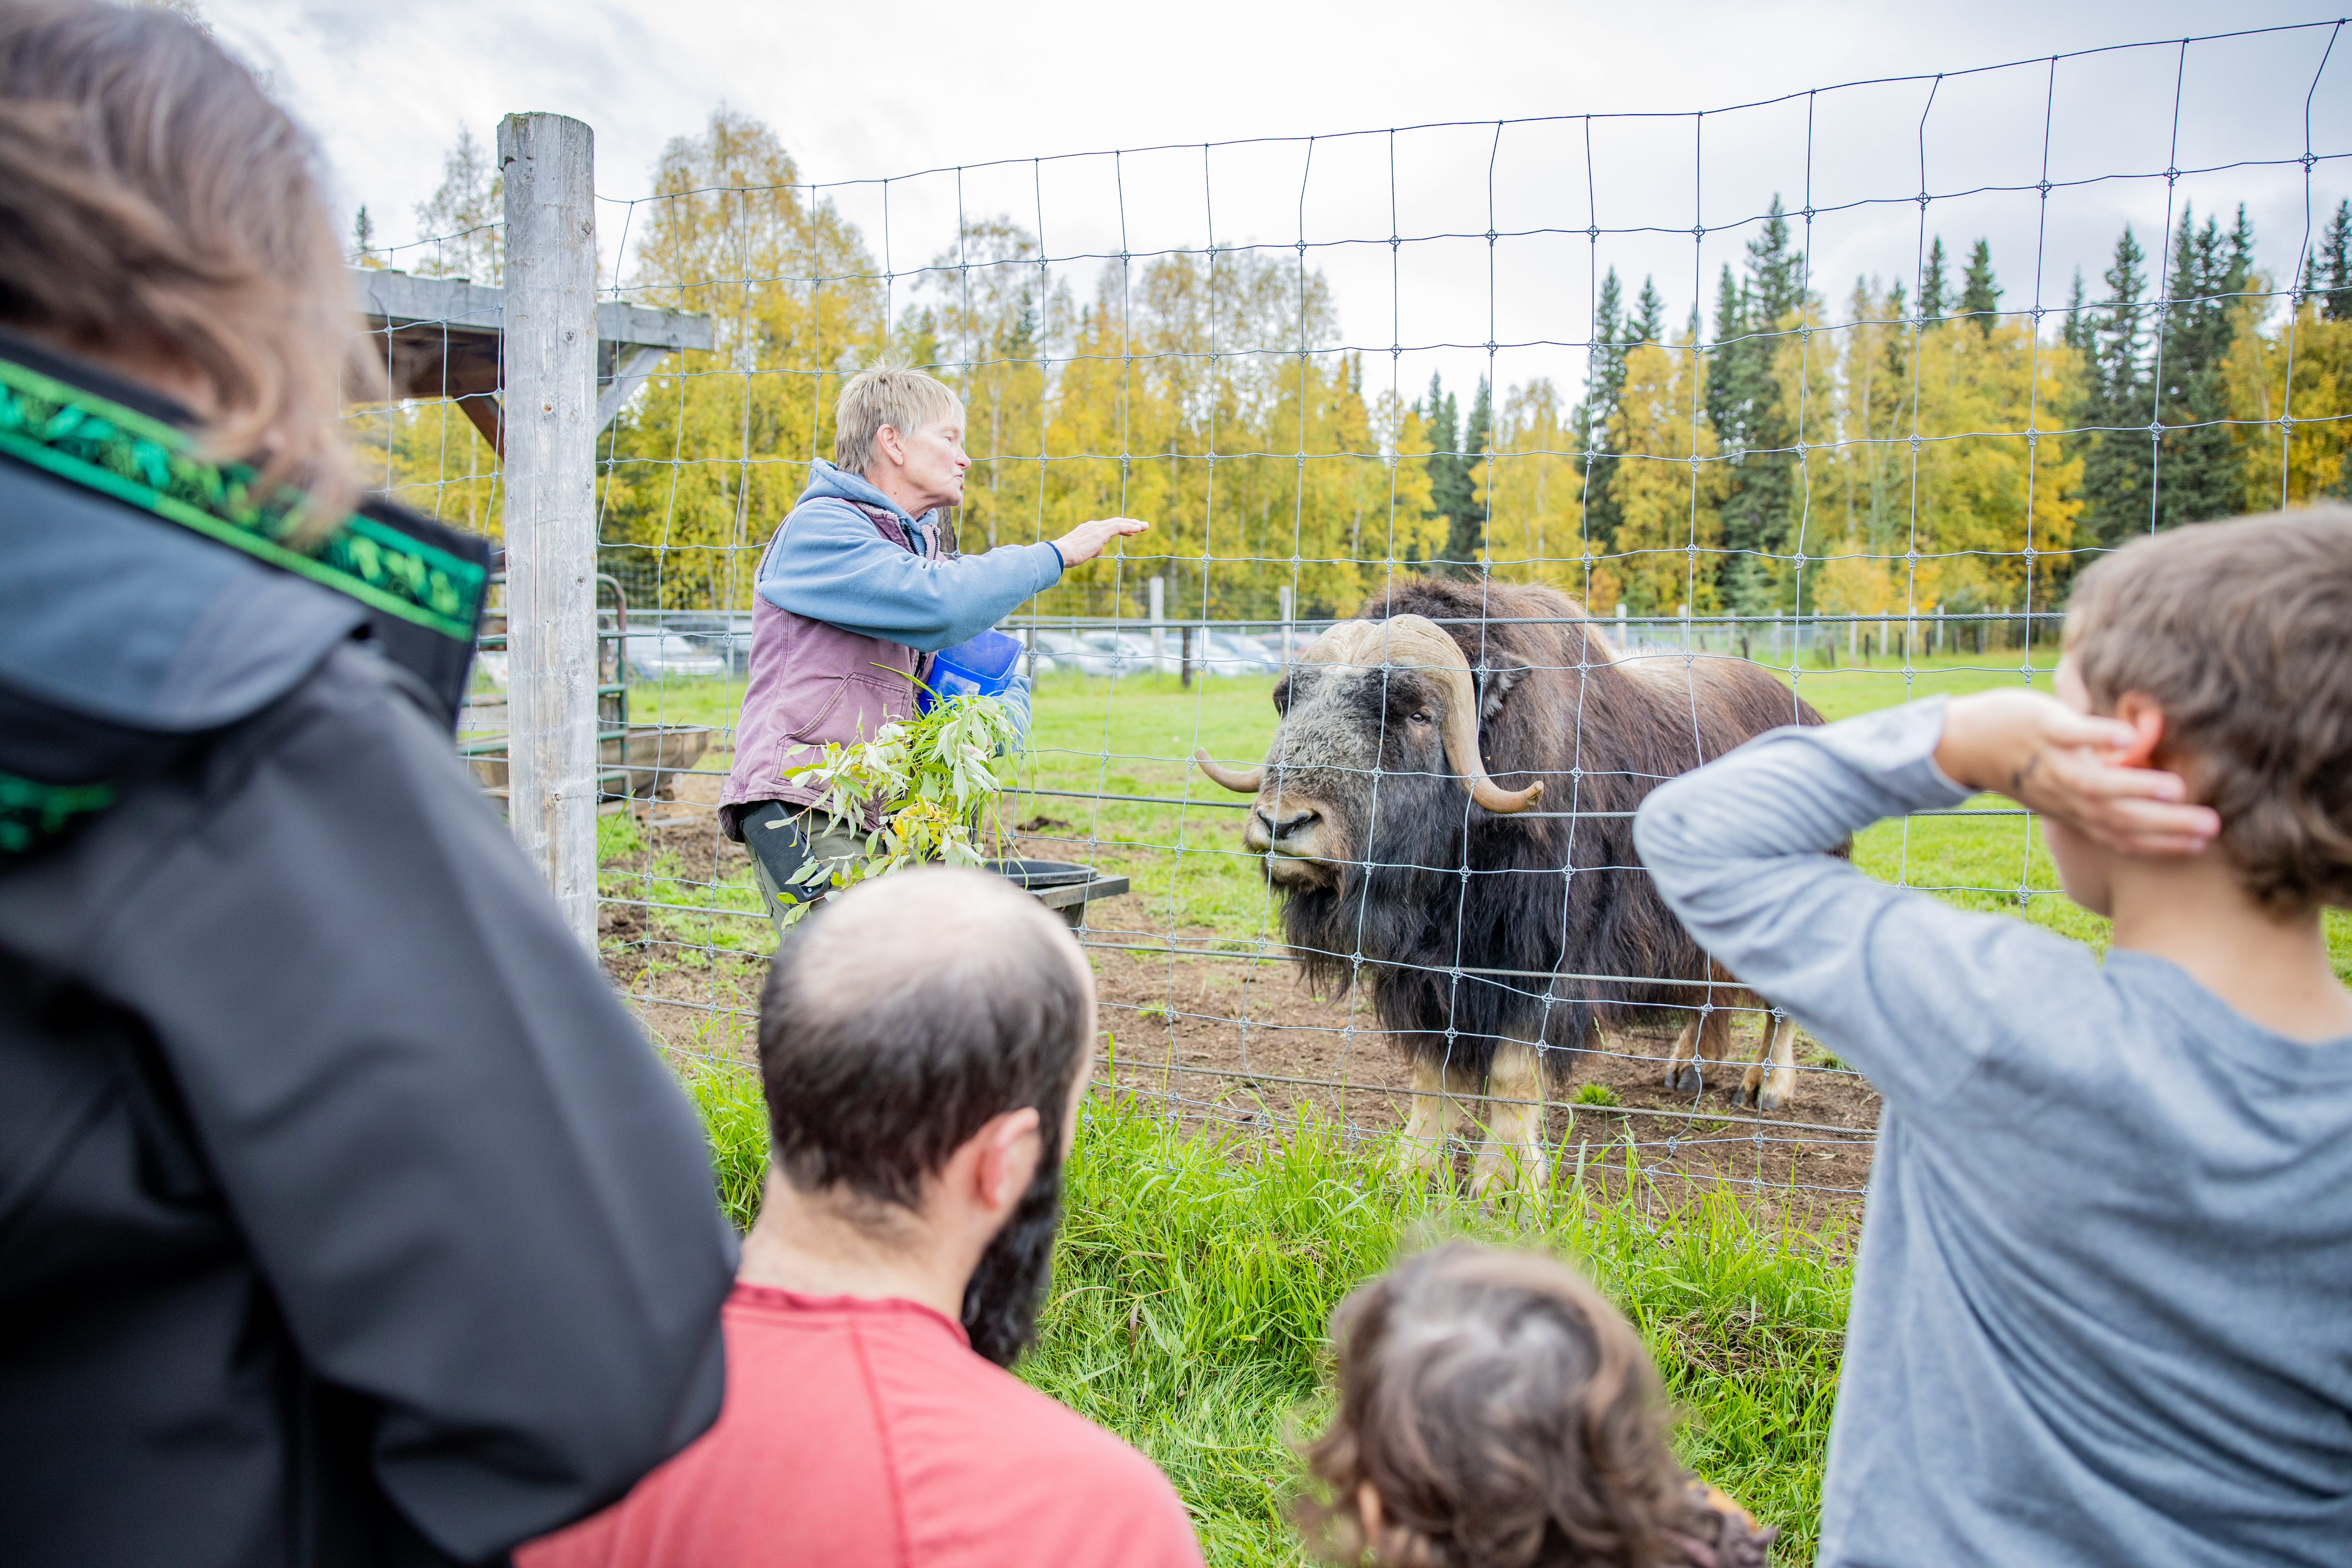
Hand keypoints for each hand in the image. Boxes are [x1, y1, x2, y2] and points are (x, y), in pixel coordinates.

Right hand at [1052, 516, 1148, 566]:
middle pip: (1115, 522)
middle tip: (1141, 525)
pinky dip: (1129, 527)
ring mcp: (1097, 528)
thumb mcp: (1082, 553)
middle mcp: (1093, 526)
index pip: (1107, 527)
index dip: (1120, 528)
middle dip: (1129, 523)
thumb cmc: (1068, 556)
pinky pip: (1118, 527)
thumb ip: (1091, 550)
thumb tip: (1099, 551)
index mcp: (1088, 530)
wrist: (1061, 553)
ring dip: (1133, 524)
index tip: (1130, 532)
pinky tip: (1138, 529)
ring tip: (1144, 526)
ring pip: (1118, 522)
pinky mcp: (1100, 532)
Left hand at [1933, 689, 2218, 856]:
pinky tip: (2128, 737)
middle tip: (2212, 828)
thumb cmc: (2026, 763)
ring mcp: (2053, 764)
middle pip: (2118, 817)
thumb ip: (2101, 791)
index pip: (2121, 835)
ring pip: (2096, 784)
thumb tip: (2144, 796)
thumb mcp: (2063, 788)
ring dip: (2136, 786)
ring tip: (2178, 790)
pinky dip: (2097, 738)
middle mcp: (2066, 795)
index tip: (2203, 847)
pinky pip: (2070, 737)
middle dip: (2165, 825)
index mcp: (2074, 811)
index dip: (2160, 845)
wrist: (1969, 742)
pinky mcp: (2042, 731)